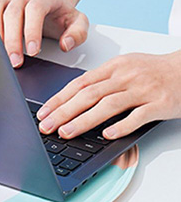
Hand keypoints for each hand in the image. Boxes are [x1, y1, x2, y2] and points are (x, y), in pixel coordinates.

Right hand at [0, 0, 88, 67]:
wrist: (50, 3)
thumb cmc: (62, 16)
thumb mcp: (79, 23)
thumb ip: (78, 33)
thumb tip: (65, 44)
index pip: (35, 9)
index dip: (32, 30)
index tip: (33, 51)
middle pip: (12, 12)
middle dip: (12, 40)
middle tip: (15, 62)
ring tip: (1, 53)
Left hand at [37, 51, 180, 139]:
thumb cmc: (155, 70)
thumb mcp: (126, 66)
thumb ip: (104, 80)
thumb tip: (76, 95)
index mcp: (114, 67)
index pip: (80, 82)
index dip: (59, 98)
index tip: (44, 111)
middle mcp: (125, 76)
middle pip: (88, 94)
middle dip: (64, 111)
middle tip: (46, 125)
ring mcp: (142, 90)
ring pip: (107, 105)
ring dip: (84, 120)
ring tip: (67, 132)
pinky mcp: (159, 104)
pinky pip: (137, 116)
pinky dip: (120, 125)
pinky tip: (106, 134)